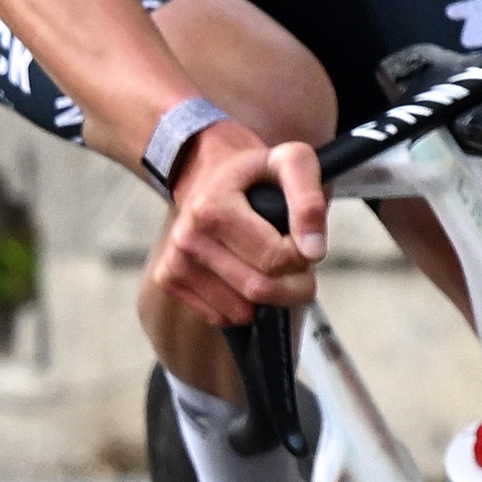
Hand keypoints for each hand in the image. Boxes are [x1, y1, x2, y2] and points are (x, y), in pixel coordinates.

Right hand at [145, 119, 327, 326]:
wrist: (208, 171)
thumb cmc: (255, 173)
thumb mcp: (292, 164)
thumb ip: (309, 203)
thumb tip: (312, 251)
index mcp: (213, 208)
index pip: (276, 259)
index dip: (303, 257)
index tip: (303, 242)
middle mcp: (187, 237)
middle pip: (259, 289)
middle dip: (293, 285)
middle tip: (298, 265)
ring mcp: (175, 261)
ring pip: (241, 311)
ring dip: (268, 297)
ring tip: (268, 265)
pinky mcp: (169, 279)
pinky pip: (220, 317)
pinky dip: (243, 306)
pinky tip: (242, 274)